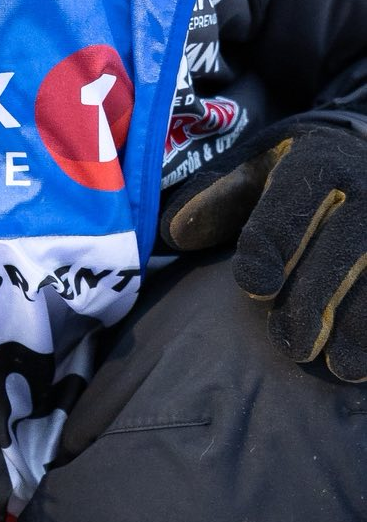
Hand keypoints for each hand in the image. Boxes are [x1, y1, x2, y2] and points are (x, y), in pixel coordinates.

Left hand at [159, 122, 366, 380]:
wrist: (358, 156)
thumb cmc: (293, 173)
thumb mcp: (253, 170)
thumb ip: (214, 199)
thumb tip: (175, 232)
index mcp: (316, 162)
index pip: (288, 207)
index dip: (269, 250)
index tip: (256, 289)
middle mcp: (364, 186)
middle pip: (341, 248)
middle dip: (313, 301)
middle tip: (291, 344)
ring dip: (359, 324)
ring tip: (335, 365)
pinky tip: (362, 363)